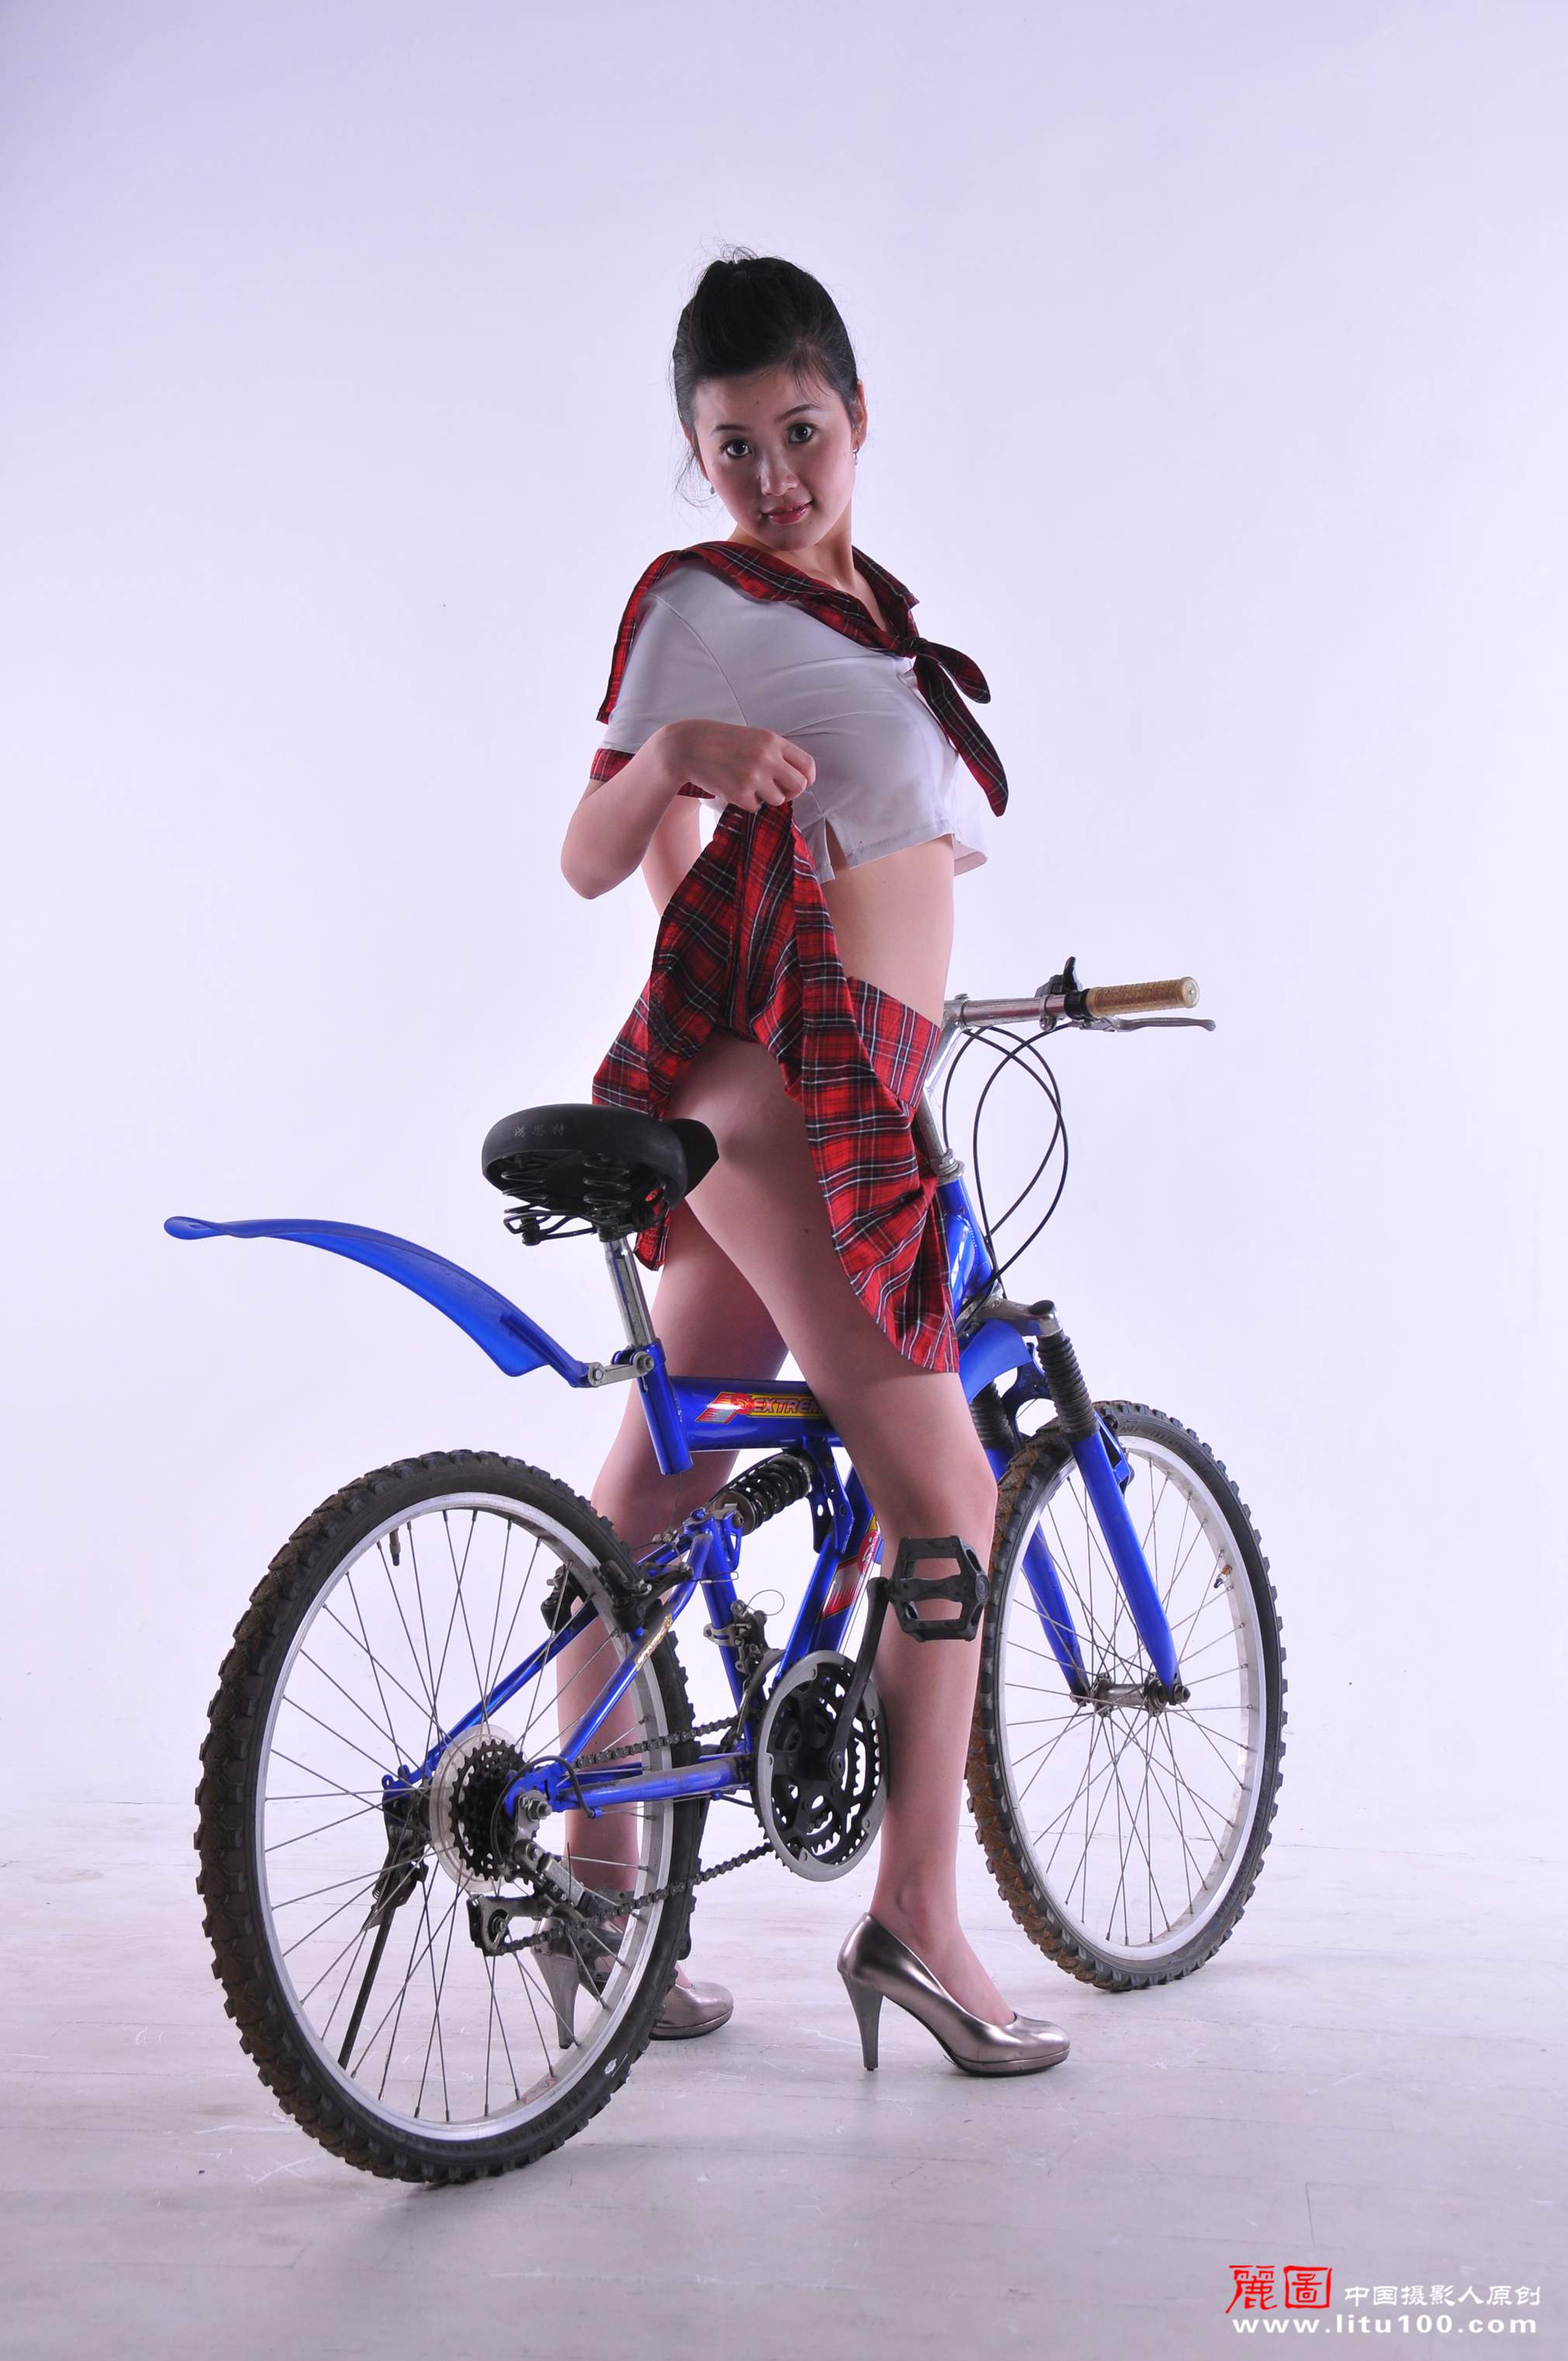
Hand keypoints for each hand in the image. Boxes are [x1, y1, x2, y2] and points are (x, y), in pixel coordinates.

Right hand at [660, 720, 815, 812]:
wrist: (689, 746)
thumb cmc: (722, 742)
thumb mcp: (754, 737)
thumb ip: (775, 753)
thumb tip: (798, 778)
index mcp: (772, 741)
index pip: (807, 764)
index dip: (807, 778)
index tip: (800, 783)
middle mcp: (767, 757)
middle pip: (799, 786)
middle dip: (791, 792)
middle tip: (778, 791)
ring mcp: (753, 776)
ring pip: (778, 800)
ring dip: (767, 797)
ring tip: (750, 786)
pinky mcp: (739, 793)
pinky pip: (756, 807)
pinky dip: (748, 802)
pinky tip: (734, 788)